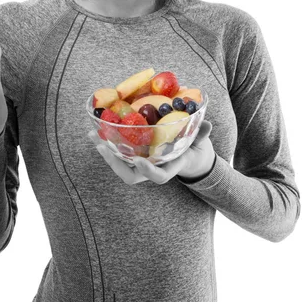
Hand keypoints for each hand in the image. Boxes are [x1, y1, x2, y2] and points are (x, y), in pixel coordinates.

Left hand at [89, 120, 214, 185]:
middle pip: (130, 175)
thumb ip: (201, 135)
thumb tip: (208, 125)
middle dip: (115, 163)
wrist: (189, 159)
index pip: (158, 176)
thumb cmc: (194, 151)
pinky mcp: (134, 156)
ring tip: (93, 135)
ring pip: (120, 164)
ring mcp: (142, 164)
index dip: (148, 171)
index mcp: (168, 167)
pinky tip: (97, 130)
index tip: (139, 160)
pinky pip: (118, 154)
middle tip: (102, 147)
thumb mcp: (200, 144)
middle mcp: (152, 168)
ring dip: (105, 151)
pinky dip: (107, 143)